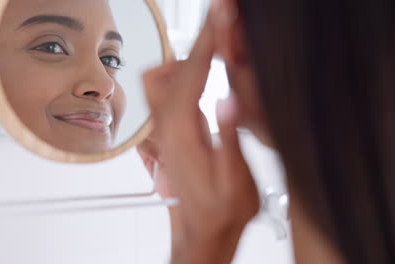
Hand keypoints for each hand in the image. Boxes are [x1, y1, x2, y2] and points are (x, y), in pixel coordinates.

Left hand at [142, 8, 259, 263]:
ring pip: (161, 78)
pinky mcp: (169, 131)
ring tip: (216, 50)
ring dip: (187, 59)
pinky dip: (184, 73)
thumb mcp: (235, 180)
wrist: (203, 230)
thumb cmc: (222, 210)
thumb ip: (228, 138)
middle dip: (197, 42)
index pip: (191, 75)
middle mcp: (166, 127)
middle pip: (171, 69)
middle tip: (221, 24)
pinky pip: (167, 92)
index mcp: (182, 133)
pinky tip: (205, 76)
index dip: (207, 43)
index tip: (220, 17)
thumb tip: (227, 101)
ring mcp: (164, 128)